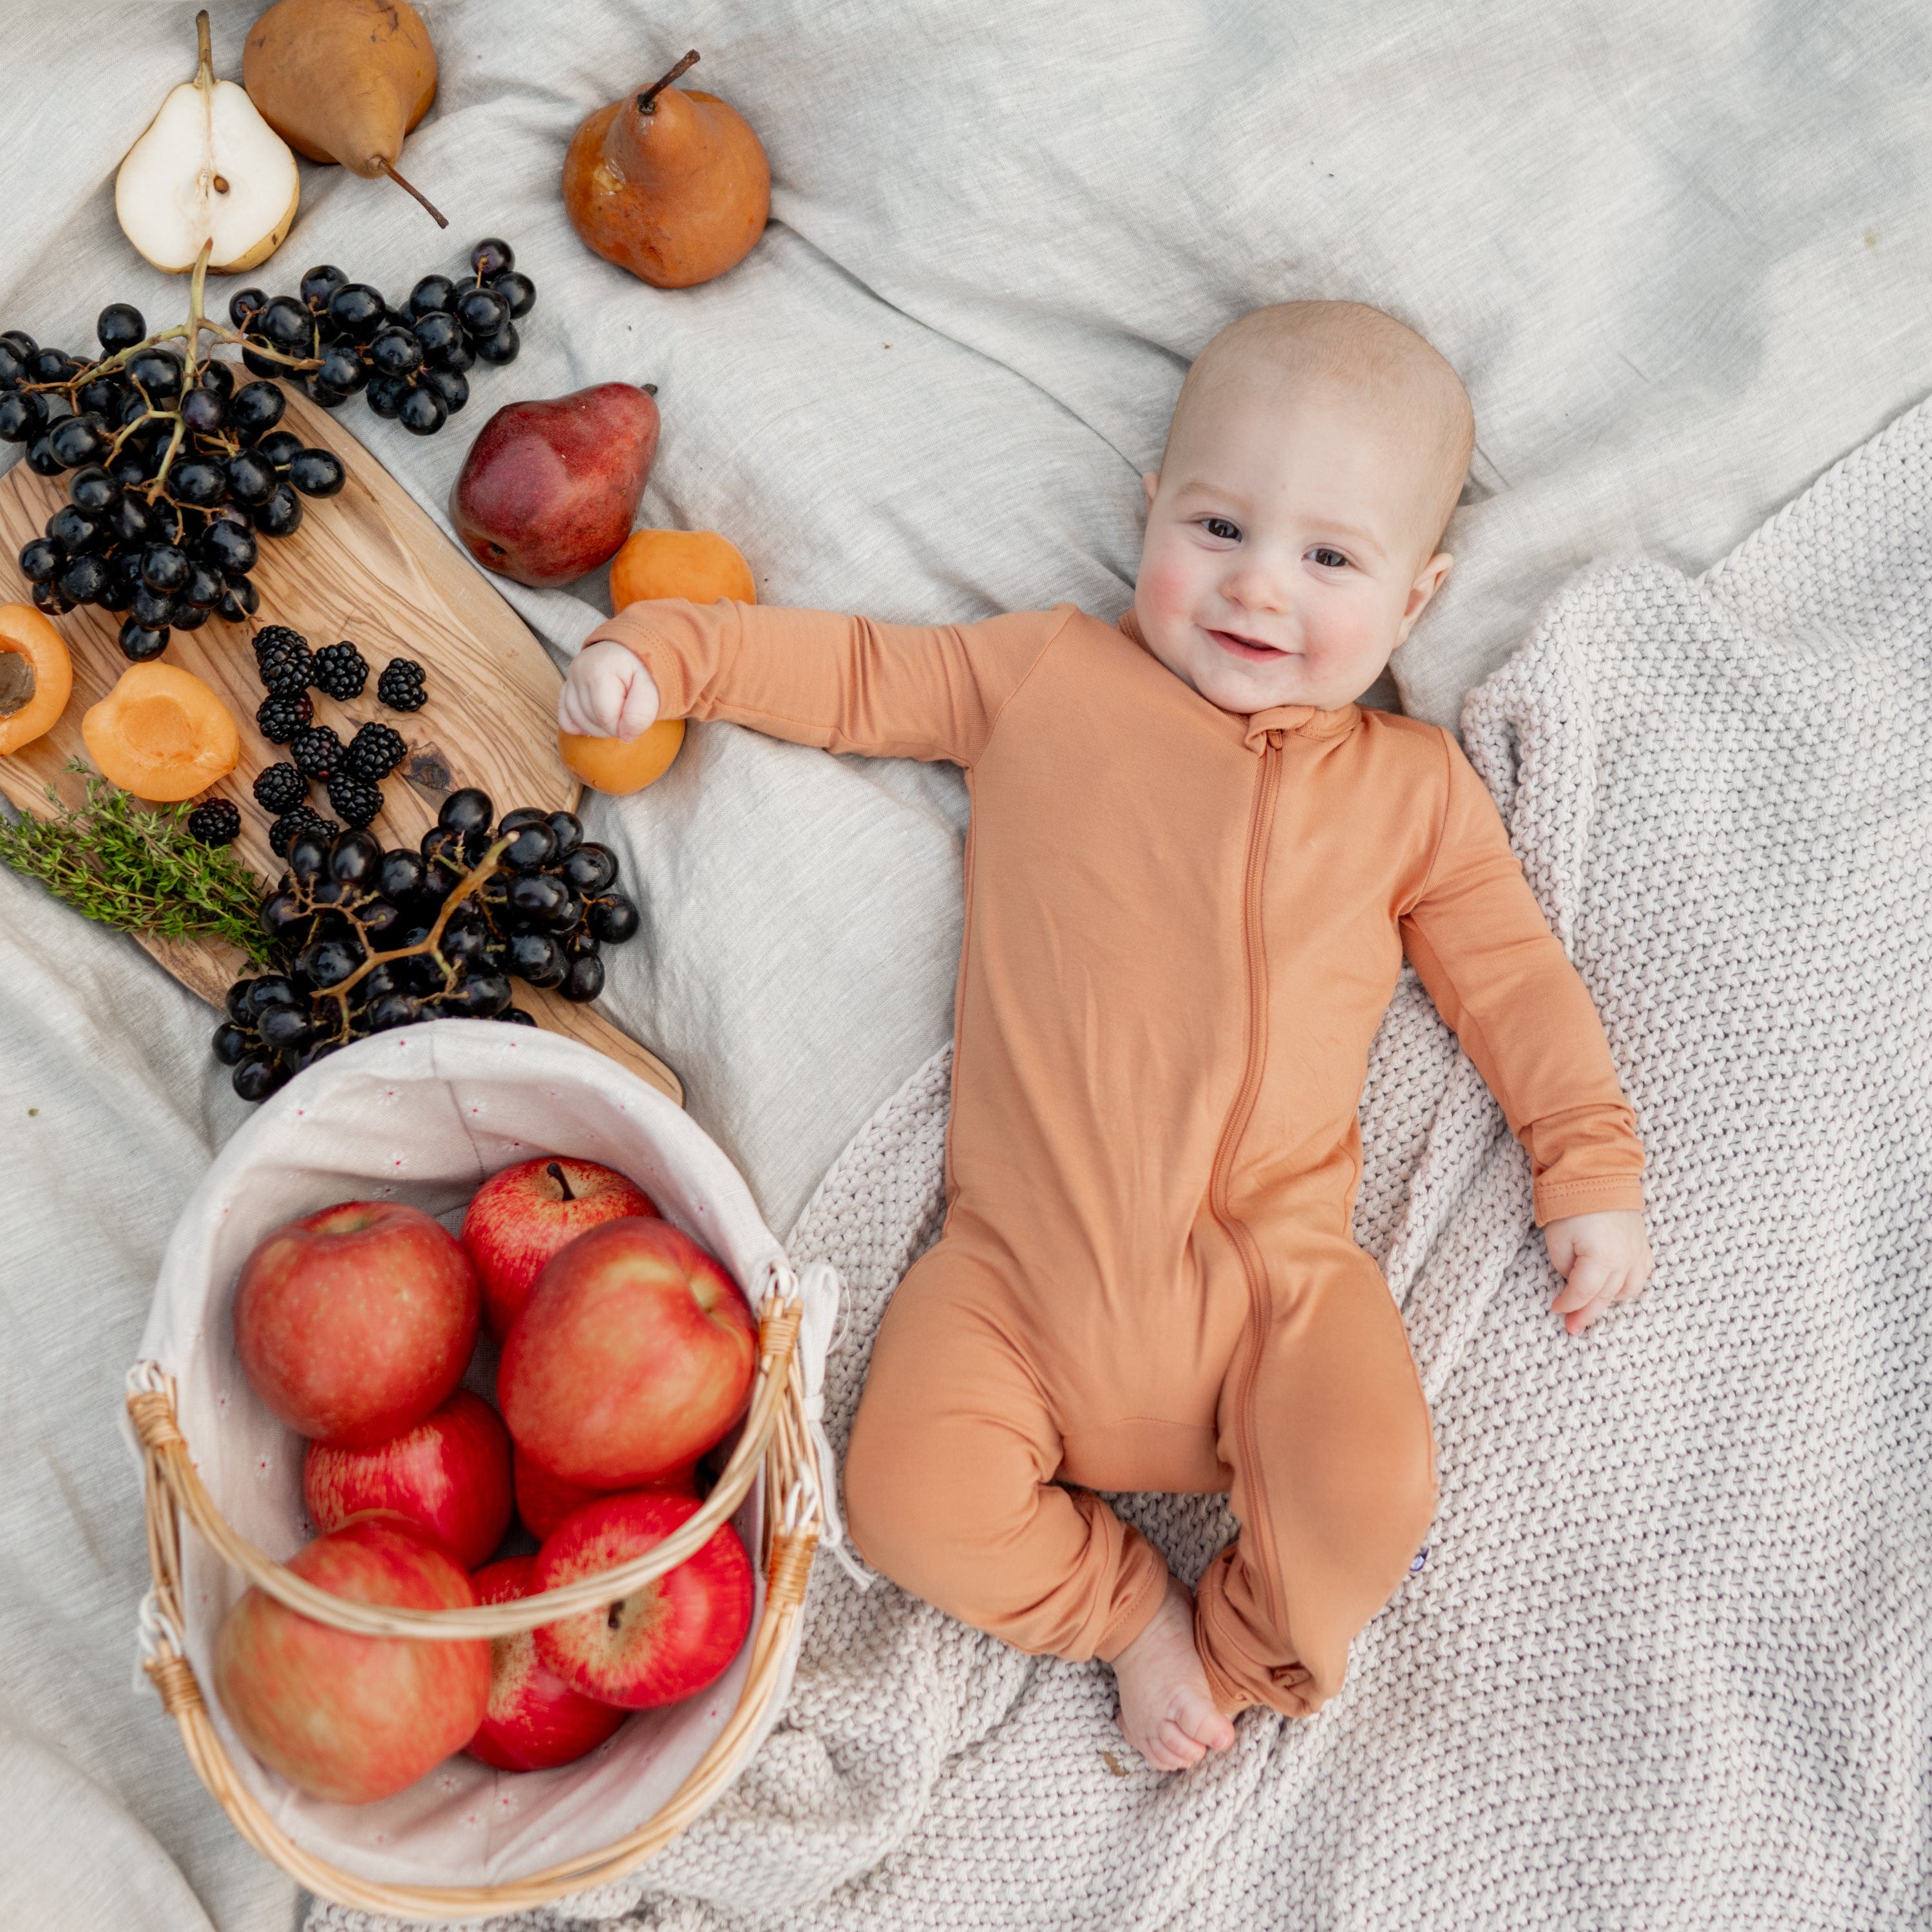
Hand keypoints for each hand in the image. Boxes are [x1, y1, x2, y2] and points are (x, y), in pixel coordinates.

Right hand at [557, 639, 660, 740]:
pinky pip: (565, 717)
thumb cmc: (643, 667)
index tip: (636, 716)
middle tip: (627, 713)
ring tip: (616, 716)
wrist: (631, 648)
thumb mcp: (651, 687)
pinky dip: (579, 726)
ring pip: (578, 721)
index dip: (624, 727)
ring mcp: (570, 679)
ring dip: (599, 727)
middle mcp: (578, 672)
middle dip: (612, 727)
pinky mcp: (566, 686)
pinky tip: (595, 723)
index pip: (607, 719)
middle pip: (591, 721)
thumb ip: (641, 713)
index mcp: (599, 671)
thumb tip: (625, 736)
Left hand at [1542, 1209, 1652, 1334]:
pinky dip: (1629, 1286)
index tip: (1555, 1309)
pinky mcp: (1643, 1244)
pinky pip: (1642, 1275)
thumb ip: (1565, 1267)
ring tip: (1593, 1308)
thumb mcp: (1557, 1239)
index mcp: (1602, 1260)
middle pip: (1605, 1298)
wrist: (1599, 1174)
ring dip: (1610, 1302)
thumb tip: (1573, 1280)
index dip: (1567, 1305)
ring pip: (1628, 1291)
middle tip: (1572, 1329)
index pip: (1582, 1293)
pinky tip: (1618, 1290)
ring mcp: (1637, 1253)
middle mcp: (1625, 1261)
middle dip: (1586, 1314)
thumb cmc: (1572, 1204)